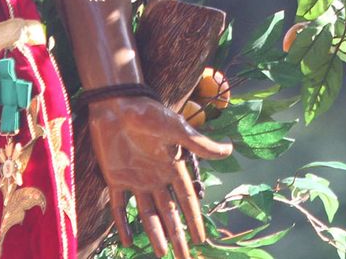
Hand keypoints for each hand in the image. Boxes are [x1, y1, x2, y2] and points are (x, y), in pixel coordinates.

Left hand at [86, 95, 233, 257]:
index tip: (201, 240)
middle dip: (177, 236)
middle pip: (169, 214)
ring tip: (161, 254)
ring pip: (147, 215)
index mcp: (172, 167)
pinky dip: (122, 224)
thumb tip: (230, 150)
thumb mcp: (178, 129)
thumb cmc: (149, 113)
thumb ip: (200, 144)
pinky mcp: (115, 178)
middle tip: (183, 258)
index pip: (186, 200)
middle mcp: (156, 177)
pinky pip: (119, 207)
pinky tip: (126, 242)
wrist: (117, 103)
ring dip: (154, 234)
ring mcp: (135, 179)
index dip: (194, 220)